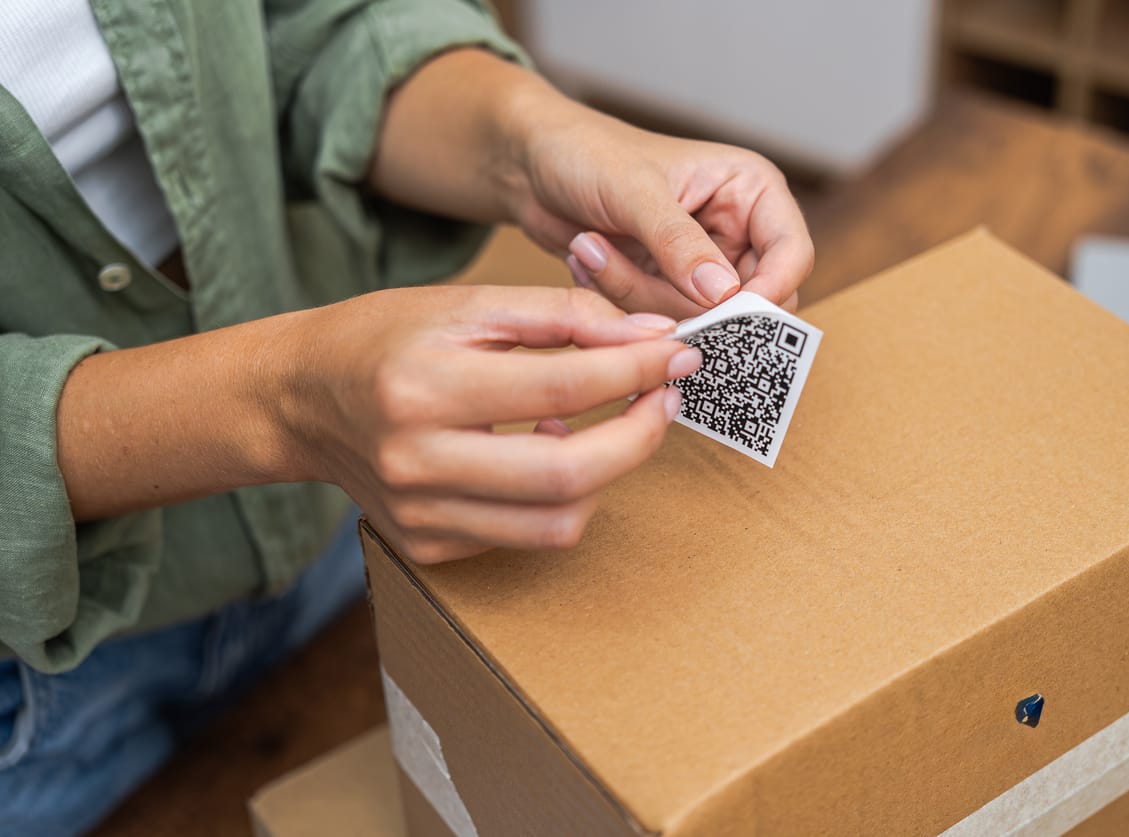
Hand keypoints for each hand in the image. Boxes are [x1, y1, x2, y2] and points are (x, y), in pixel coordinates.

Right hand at [285, 286, 699, 563]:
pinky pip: (525, 535)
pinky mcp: (428, 546)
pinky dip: (560, 496)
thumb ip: (563, 315)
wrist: (301, 399)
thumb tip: (649, 335)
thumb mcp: (467, 306)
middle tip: (665, 398)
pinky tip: (551, 450)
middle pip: (569, 474)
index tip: (677, 354)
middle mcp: (417, 462)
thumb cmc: (383, 338)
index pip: (563, 386)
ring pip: (557, 522)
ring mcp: (421, 516)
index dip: (636, 371)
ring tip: (612, 424)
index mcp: (423, 388)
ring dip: (610, 474)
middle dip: (641, 436)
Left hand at [368, 50, 812, 320]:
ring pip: (697, 321)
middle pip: (747, 303)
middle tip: (631, 273)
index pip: (792, 255)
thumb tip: (724, 295)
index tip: (721, 316)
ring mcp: (702, 267)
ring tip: (593, 248)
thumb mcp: (635, 192)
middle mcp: (738, 231)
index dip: (767, 294)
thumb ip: (679, 242)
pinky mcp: (666, 291)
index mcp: (751, 191)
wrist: (532, 166)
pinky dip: (621, 302)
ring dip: (637, 296)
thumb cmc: (586, 153)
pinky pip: (659, 324)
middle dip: (683, 301)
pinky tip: (591, 260)